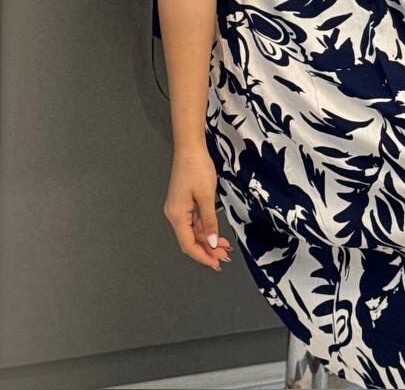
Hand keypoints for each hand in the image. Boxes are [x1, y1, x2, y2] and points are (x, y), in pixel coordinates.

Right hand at [164, 146, 232, 270]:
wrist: (190, 147)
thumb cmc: (197, 168)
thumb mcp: (206, 196)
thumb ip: (209, 222)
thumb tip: (213, 243)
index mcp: (176, 215)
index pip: (188, 244)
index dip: (203, 256)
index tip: (216, 264)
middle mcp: (174, 214)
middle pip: (190, 239)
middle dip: (207, 250)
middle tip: (225, 257)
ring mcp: (178, 208)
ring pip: (192, 231)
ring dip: (208, 239)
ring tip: (225, 248)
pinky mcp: (183, 202)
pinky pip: (193, 221)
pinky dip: (205, 228)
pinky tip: (216, 233)